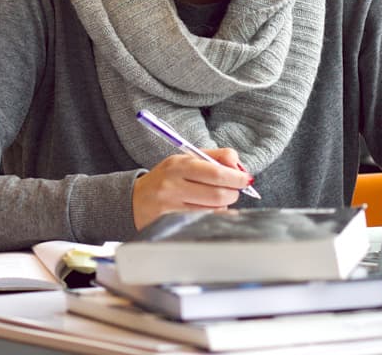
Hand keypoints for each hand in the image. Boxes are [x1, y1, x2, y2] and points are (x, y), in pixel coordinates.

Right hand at [132, 148, 252, 229]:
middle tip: (235, 190)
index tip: (246, 179)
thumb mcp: (188, 159)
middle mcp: (173, 185)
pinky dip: (213, 214)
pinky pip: (203, 220)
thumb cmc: (168, 177)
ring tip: (220, 197)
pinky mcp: (171, 224)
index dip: (237, 177)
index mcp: (180, 164)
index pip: (217, 172)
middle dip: (234, 193)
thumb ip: (217, 157)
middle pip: (218, 194)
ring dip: (225, 204)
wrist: (134, 199)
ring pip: (213, 210)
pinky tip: (209, 208)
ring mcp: (171, 207)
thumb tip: (239, 166)